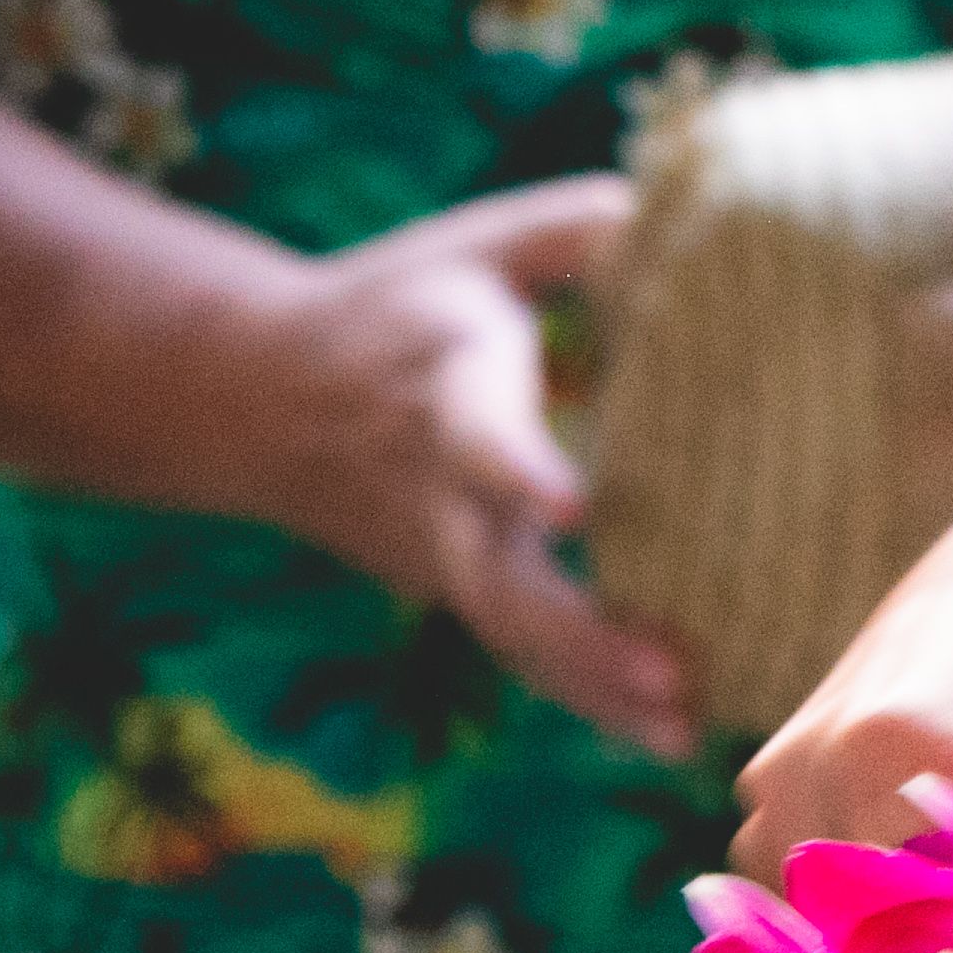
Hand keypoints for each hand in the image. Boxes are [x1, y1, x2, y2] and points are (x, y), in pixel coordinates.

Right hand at [232, 176, 689, 760]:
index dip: (517, 467)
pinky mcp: (459, 589)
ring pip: (514, 635)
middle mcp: (439, 488)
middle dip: (579, 633)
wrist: (257, 396)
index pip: (476, 435)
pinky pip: (524, 652)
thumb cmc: (402, 302)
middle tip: (668, 673)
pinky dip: (590, 698)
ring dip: (596, 688)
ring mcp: (443, 553)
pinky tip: (674, 737)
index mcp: (446, 387)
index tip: (568, 501)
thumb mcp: (479, 245)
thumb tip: (696, 215)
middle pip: (498, 578)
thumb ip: (583, 229)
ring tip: (687, 730)